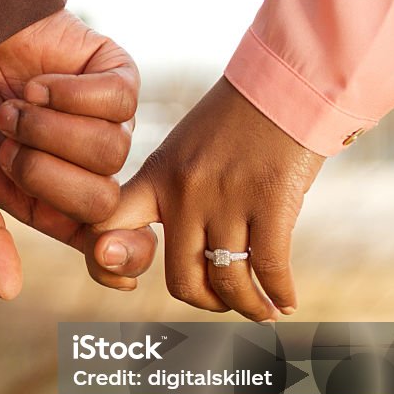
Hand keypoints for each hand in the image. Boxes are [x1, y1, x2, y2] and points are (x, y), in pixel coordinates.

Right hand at [0, 9, 155, 298]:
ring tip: (15, 106)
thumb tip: (8, 291)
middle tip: (6, 145)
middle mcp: (84, 166)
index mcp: (49, 200)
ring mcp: (104, 120)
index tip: (106, 260)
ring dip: (49, 128)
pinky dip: (70, 93)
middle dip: (45, 174)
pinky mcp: (114, 75)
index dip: (119, 258)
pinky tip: (38, 83)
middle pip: (103, 201)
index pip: (104, 242)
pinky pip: (118, 100)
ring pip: (111, 150)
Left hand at [87, 77, 324, 321]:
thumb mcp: (184, 150)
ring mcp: (227, 198)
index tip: (127, 281)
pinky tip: (287, 302)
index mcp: (156, 178)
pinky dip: (279, 294)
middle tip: (222, 301)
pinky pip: (269, 266)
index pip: (106, 226)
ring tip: (262, 310)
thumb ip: (171, 193)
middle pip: (181, 279)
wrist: (286, 83)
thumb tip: (178, 246)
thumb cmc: (237, 122)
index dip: (107, 263)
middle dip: (205, 301)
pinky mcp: (271, 200)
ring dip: (248, 305)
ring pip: (228, 280)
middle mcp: (185, 193)